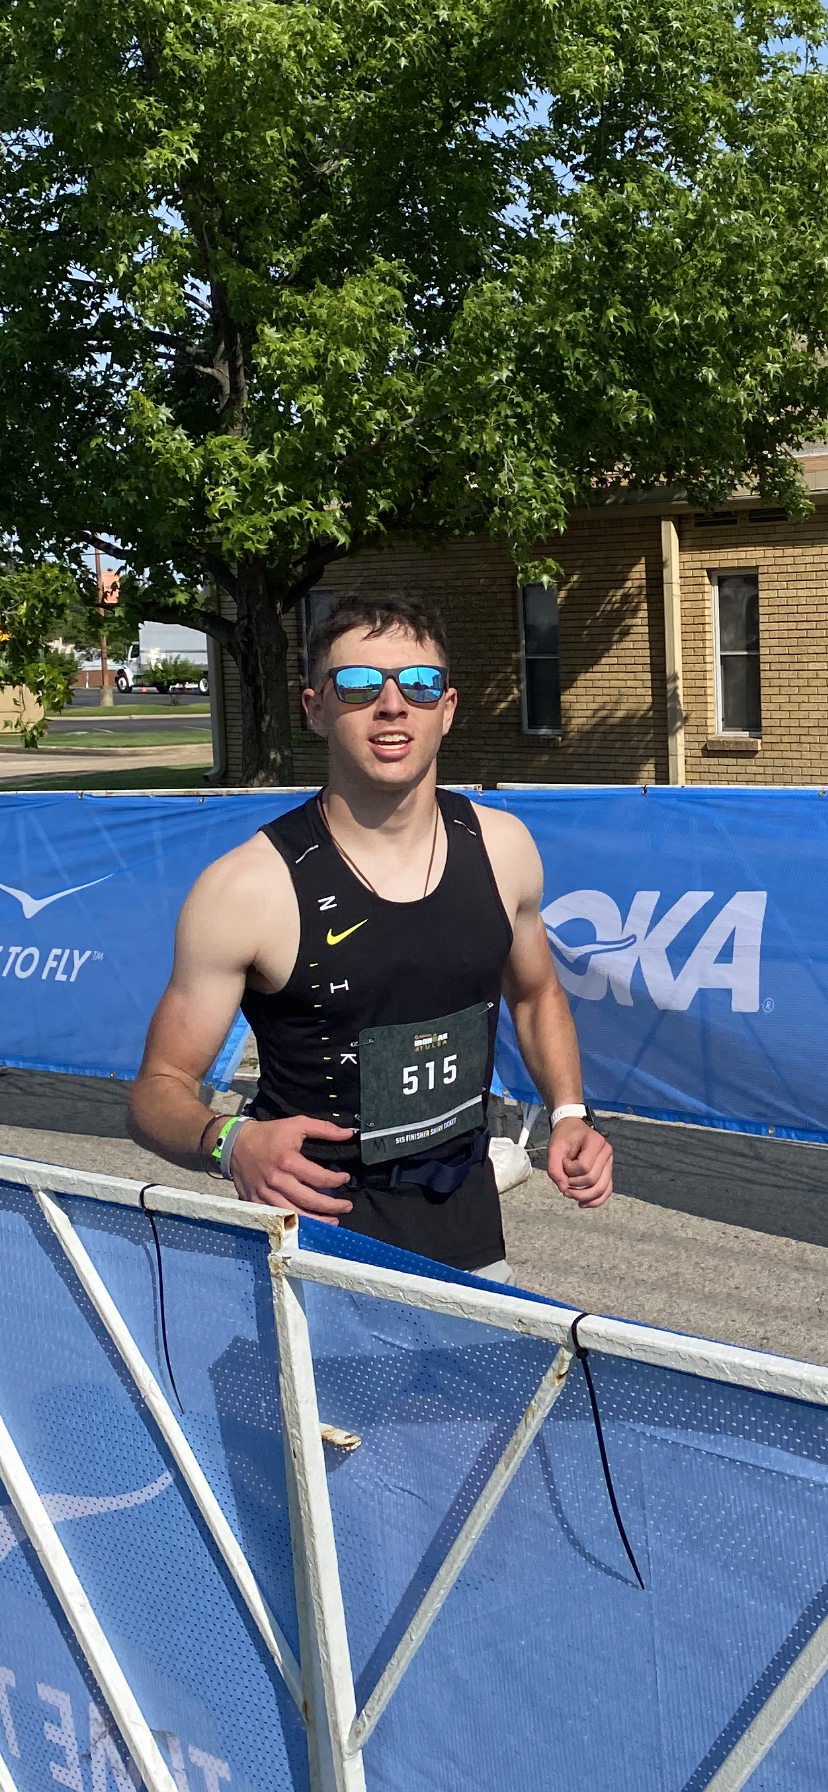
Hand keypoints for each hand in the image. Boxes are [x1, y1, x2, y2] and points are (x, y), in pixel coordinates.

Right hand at [230, 1116, 354, 1222]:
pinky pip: (278, 1218)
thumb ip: (324, 1129)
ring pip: (295, 1214)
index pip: (319, 1178)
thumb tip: (347, 1134)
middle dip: (332, 1207)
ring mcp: (266, 1194)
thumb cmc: (268, 1134)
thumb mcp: (297, 1124)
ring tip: (332, 1222)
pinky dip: (294, 1223)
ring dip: (316, 1221)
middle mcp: (277, 1181)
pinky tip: (307, 1224)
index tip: (345, 1179)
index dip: (337, 1180)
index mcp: (288, 1161)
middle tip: (346, 1207)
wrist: (234, 1143)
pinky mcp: (257, 1202)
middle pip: (310, 1201)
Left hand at [547, 1117, 612, 1209]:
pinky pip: (606, 1191)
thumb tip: (563, 1188)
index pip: (584, 1166)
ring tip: (569, 1194)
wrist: (573, 1128)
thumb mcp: (554, 1147)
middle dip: (574, 1185)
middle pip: (593, 1179)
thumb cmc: (565, 1136)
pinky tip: (583, 1204)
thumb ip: (554, 1168)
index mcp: (596, 1142)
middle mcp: (606, 1152)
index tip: (563, 1162)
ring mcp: (609, 1163)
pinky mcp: (607, 1172)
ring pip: (602, 1188)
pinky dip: (595, 1200)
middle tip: (562, 1180)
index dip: (569, 1170)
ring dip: (583, 1196)